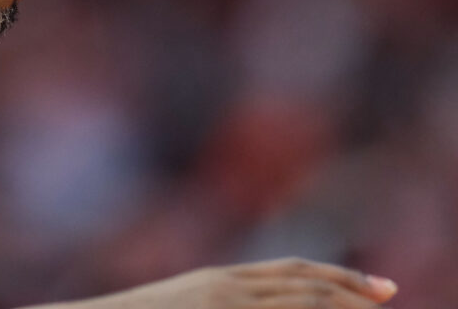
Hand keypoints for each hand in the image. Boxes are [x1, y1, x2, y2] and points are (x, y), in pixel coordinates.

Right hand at [33, 258, 397, 308]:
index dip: (337, 276)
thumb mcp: (188, 306)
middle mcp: (225, 285)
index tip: (375, 287)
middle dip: (351, 290)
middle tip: (387, 297)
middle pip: (304, 282)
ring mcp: (220, 302)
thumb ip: (222, 301)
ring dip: (338, 305)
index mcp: (219, 279)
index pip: (292, 270)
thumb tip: (259, 306)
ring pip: (298, 300)